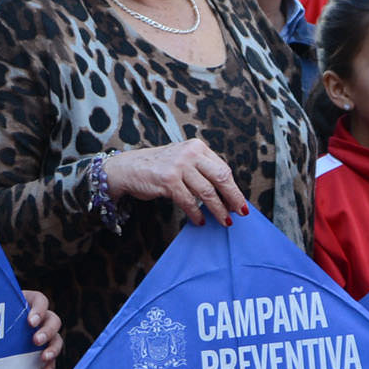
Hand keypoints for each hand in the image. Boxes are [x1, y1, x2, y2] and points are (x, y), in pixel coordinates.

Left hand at [22, 289, 63, 368]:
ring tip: (44, 357)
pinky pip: (52, 358)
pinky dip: (50, 364)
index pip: (41, 301)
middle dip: (47, 331)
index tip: (31, 322)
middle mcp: (41, 318)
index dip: (39, 310)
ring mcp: (43, 334)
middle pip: (53, 321)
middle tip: (36, 341)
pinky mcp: (42, 350)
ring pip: (56, 339)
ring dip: (53, 348)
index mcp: (29, 303)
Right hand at [104, 139, 249, 225]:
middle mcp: (190, 153)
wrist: (128, 168)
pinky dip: (196, 213)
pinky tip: (200, 220)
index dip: (233, 188)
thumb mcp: (183, 161)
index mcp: (197, 147)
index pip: (223, 168)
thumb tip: (226, 194)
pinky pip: (188, 201)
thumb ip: (202, 171)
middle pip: (221, 178)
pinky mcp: (168, 180)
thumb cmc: (158, 167)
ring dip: (217, 210)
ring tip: (224, 221)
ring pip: (206, 192)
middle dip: (233, 198)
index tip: (240, 203)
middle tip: (240, 213)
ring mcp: (179, 166)